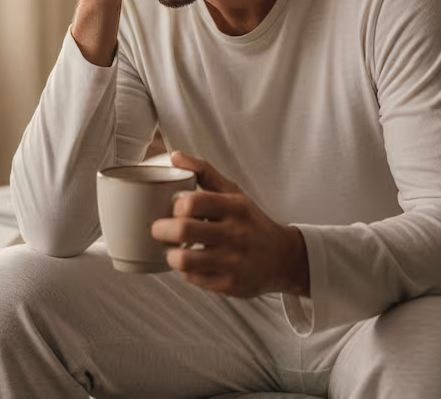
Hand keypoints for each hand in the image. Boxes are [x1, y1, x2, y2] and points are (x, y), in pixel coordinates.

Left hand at [151, 151, 309, 298]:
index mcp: (235, 207)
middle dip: (160, 230)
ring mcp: (233, 261)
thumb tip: (174, 156)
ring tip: (172, 250)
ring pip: (184, 259)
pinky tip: (192, 264)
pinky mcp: (230, 284)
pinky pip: (194, 279)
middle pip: (183, 230)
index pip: (192, 202)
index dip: (175, 206)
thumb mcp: (233, 193)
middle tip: (158, 230)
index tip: (172, 209)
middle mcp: (235, 233)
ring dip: (170, 255)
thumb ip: (204, 172)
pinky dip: (186, 272)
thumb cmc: (250, 221)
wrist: (282, 258)